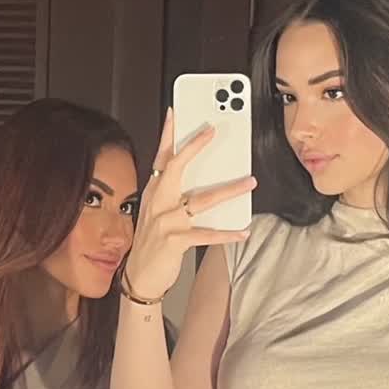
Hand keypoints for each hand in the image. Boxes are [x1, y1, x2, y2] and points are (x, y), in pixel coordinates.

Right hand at [122, 107, 256, 301]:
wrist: (140, 277)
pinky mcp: (175, 241)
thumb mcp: (157, 212)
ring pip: (201, 200)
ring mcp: (165, 221)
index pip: (161, 157)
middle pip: (176, 168)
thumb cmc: (152, 242)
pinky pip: (207, 234)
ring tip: (249, 182)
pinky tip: (243, 231)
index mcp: (154, 192)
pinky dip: (227, 234)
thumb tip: (204, 177)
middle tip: (212, 131)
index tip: (175, 111)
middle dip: (194, 147)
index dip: (168, 134)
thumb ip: (174, 193)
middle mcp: (158, 202)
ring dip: (228, 190)